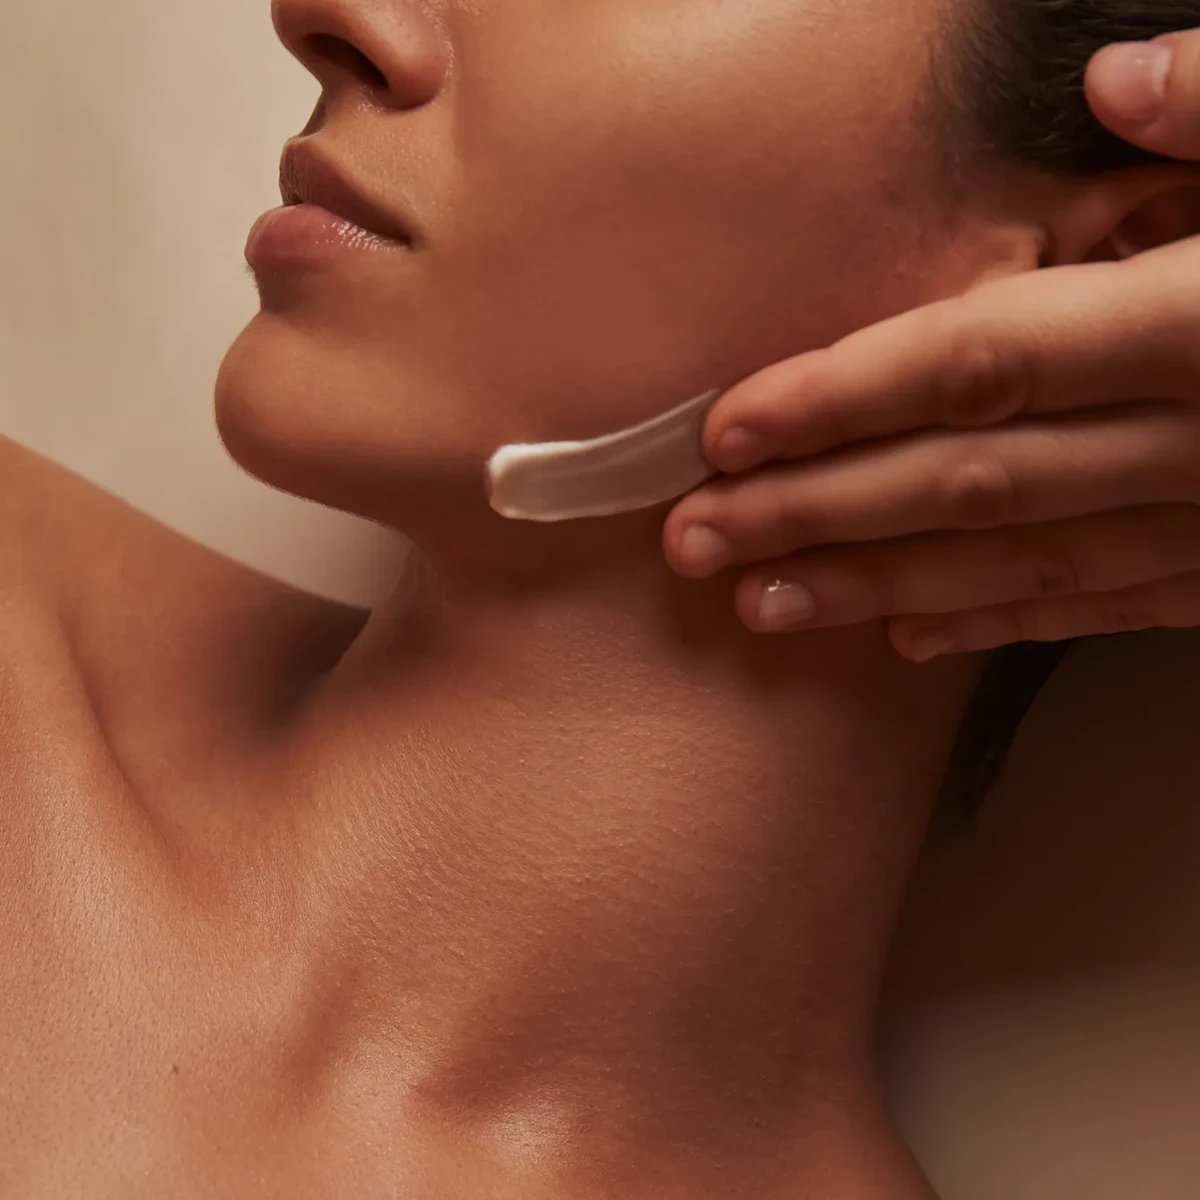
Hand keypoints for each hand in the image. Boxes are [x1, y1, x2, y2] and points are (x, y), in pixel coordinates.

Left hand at [664, 31, 1199, 663]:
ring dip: (878, 584)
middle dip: (817, 512)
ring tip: (761, 605)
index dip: (843, 396)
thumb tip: (1120, 81)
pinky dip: (1002, 621)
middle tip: (693, 540)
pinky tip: (910, 632)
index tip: (726, 429)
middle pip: (966, 481)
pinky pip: (1108, 608)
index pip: (979, 362)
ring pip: (1019, 565)